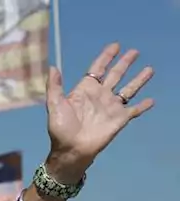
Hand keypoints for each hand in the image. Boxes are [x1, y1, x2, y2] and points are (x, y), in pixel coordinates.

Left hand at [45, 43, 153, 182]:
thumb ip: (54, 86)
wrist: (71, 149)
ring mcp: (111, 107)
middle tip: (134, 51)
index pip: (98, 69)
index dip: (106, 57)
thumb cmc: (61, 128)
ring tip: (149, 69)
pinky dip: (144, 106)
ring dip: (139, 79)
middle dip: (125, 63)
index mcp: (85, 90)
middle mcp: (100, 96)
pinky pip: (135, 110)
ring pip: (129, 89)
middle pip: (116, 75)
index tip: (115, 46)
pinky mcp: (120, 119)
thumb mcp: (54, 105)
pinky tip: (152, 100)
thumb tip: (53, 67)